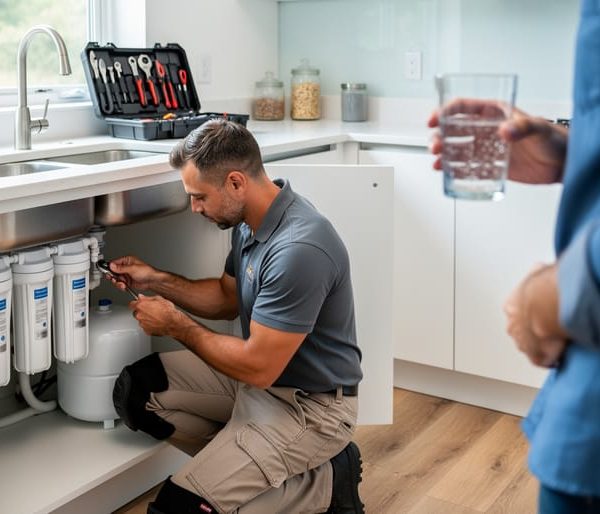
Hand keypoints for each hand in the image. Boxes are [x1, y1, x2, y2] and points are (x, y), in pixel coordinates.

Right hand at [108, 255, 156, 290]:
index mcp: (127, 261)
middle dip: (114, 277)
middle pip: (113, 272)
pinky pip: (120, 284)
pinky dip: (121, 286)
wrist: (153, 281)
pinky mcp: (128, 281)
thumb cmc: (147, 272)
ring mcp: (126, 275)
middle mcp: (126, 267)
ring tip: (123, 284)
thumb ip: (121, 268)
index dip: (110, 268)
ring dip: (118, 283)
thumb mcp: (132, 268)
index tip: (107, 272)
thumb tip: (112, 265)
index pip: (114, 263)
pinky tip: (125, 286)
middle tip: (115, 279)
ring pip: (116, 279)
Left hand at [130, 294, 185, 336]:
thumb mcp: (159, 299)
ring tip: (156, 317)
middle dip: (141, 311)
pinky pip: (146, 327)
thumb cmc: (168, 311)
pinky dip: (149, 325)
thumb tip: (142, 297)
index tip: (139, 304)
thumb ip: (147, 298)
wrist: (173, 323)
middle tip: (151, 311)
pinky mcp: (146, 331)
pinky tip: (156, 322)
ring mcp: (142, 324)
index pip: (131, 304)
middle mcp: (139, 315)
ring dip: (146, 319)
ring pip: (141, 320)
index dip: (136, 303)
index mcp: (141, 305)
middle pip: (136, 312)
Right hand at [428, 101, 567, 184]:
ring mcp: (485, 148)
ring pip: (456, 148)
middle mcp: (486, 130)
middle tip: (435, 146)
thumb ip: (523, 127)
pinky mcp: (488, 165)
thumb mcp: (539, 128)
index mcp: (494, 113)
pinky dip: (453, 169)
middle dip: (439, 136)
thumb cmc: (553, 139)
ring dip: (443, 154)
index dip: (445, 111)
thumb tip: (505, 131)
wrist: (562, 163)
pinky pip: (465, 166)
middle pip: (453, 129)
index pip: (463, 107)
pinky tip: (446, 172)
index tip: (434, 120)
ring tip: (437, 161)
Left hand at [503, 263, 568, 366]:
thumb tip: (539, 268)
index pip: (515, 312)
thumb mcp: (536, 272)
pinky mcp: (534, 355)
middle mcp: (512, 324)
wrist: (547, 304)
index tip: (538, 313)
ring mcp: (521, 341)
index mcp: (510, 305)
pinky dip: (548, 359)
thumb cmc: (543, 286)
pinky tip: (556, 357)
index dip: (528, 313)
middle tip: (547, 327)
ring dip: (539, 344)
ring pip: (528, 345)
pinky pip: (539, 360)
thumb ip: (535, 273)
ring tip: (553, 341)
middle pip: (520, 330)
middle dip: (532, 329)